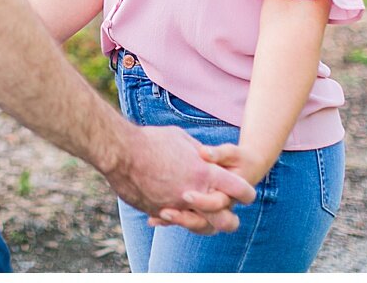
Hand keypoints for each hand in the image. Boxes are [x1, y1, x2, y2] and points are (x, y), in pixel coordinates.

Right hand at [106, 125, 256, 235]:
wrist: (121, 152)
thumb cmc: (151, 140)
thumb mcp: (181, 139)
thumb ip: (199, 153)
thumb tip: (205, 157)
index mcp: (207, 174)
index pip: (242, 191)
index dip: (245, 192)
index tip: (238, 189)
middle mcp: (197, 194)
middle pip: (227, 221)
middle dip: (227, 218)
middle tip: (220, 209)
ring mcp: (178, 207)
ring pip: (202, 227)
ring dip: (201, 220)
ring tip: (191, 208)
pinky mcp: (160, 212)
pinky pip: (175, 221)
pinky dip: (174, 216)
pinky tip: (167, 208)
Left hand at [148, 143, 270, 228]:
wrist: (238, 170)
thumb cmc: (236, 159)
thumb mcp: (230, 153)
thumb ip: (217, 154)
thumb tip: (203, 152)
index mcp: (231, 196)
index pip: (218, 205)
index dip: (204, 202)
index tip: (185, 195)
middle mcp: (220, 209)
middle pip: (205, 223)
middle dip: (186, 219)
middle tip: (166, 211)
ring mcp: (209, 212)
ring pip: (194, 225)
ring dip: (175, 221)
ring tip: (157, 214)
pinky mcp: (197, 210)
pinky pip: (183, 219)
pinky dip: (167, 220)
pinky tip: (151, 219)